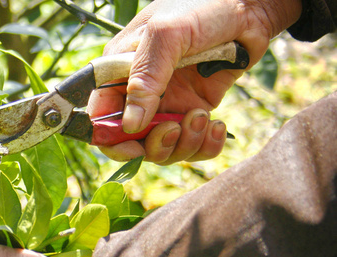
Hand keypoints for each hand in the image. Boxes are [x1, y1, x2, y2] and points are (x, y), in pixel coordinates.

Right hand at [88, 0, 301, 163]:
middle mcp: (140, 92)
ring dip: (184, 144)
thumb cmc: (202, 8)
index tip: (132, 146)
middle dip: (154, 145)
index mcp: (120, 71)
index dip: (110, 139)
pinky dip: (205, 146)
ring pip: (163, 148)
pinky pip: (193, 146)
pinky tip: (216, 125)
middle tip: (175, 128)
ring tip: (202, 117)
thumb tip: (129, 124)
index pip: (101, 115)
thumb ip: (145, 78)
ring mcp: (167, 104)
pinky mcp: (193, 110)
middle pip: (131, 141)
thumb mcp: (167, 36)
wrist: (249, 7)